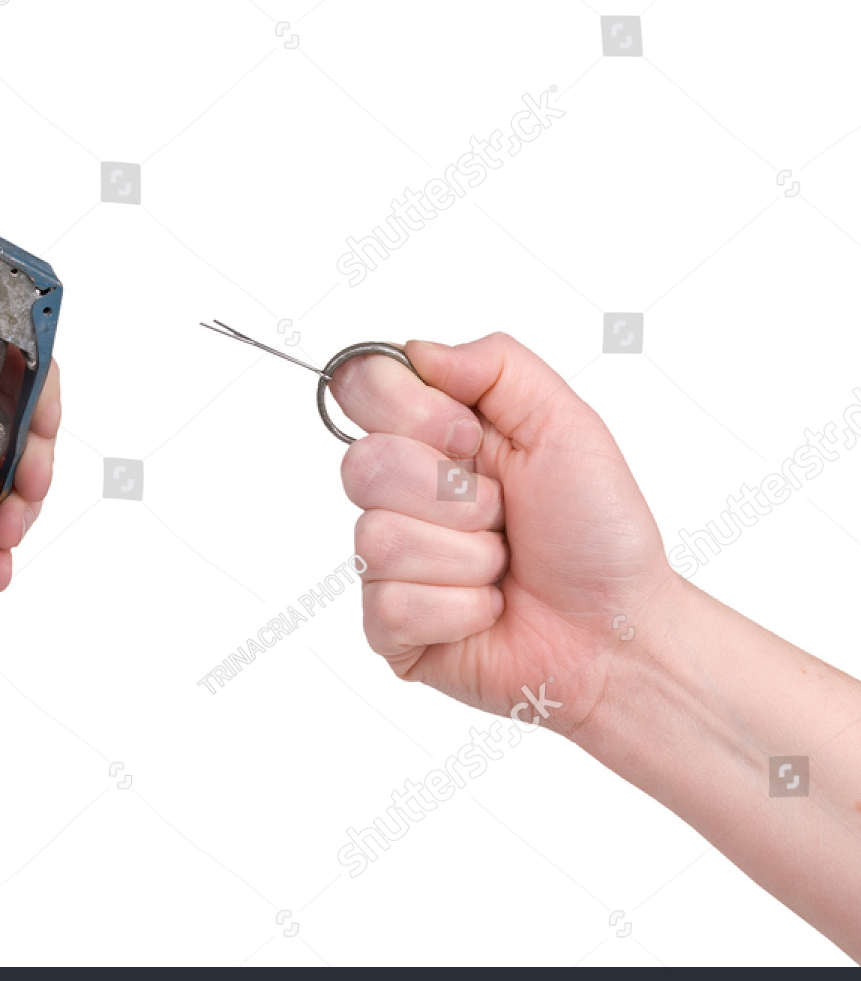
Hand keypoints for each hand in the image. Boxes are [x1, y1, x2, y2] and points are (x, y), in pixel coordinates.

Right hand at [332, 332, 683, 735]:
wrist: (620, 629)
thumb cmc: (599, 533)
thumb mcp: (566, 424)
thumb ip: (496, 365)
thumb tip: (416, 351)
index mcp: (431, 438)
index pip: (361, 389)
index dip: (410, 412)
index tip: (468, 437)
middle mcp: (400, 496)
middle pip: (361, 466)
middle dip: (452, 495)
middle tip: (502, 514)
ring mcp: (388, 564)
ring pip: (378, 539)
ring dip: (467, 557)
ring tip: (502, 567)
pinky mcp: (389, 628)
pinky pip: (392, 604)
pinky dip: (461, 608)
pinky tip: (488, 610)